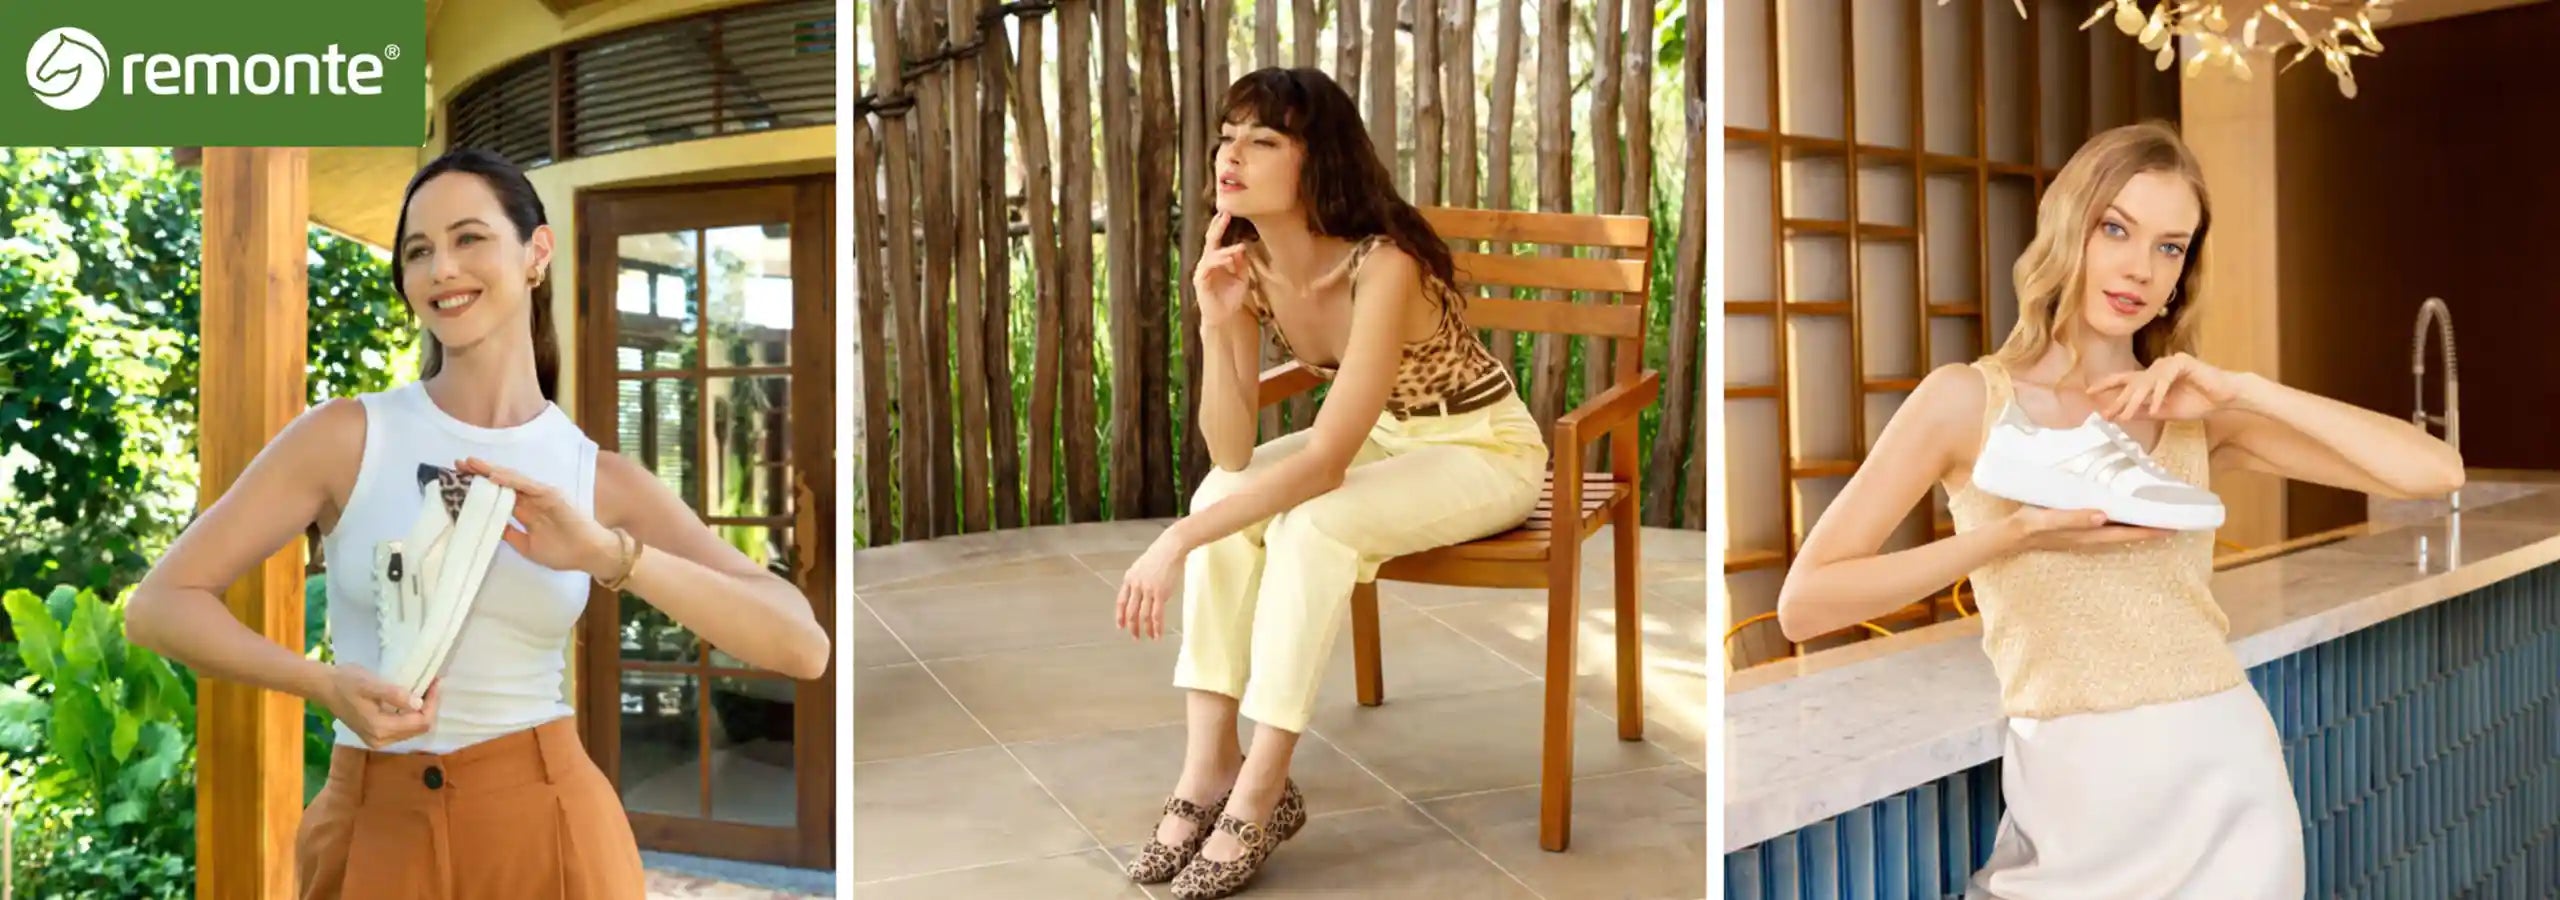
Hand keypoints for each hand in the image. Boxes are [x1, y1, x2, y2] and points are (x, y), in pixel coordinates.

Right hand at [323, 665, 440, 748]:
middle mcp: (380, 740)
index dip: (433, 703)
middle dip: (430, 707)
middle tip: (433, 684)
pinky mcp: (375, 736)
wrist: (324, 687)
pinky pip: (402, 729)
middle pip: (419, 729)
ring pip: (412, 730)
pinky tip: (412, 700)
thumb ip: (394, 695)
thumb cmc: (346, 682)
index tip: (436, 682)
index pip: (420, 722)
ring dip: (422, 712)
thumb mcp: (371, 684)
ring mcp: (377, 740)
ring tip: (426, 690)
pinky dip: (411, 716)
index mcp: (380, 729)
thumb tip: (418, 704)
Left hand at [457, 457, 620, 578]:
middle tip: (458, 465)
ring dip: (491, 471)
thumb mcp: (527, 546)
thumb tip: (489, 526)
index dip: (480, 488)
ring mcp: (541, 495)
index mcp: (526, 510)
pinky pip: (527, 485)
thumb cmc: (563, 552)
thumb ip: (510, 534)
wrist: (590, 554)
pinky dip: (510, 480)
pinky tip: (493, 475)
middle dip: (480, 473)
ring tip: (471, 465)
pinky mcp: (551, 495)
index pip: (499, 495)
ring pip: (512, 479)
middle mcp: (532, 499)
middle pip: (502, 482)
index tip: (459, 482)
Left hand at [1113, 531, 1187, 639]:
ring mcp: (1147, 590)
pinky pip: (1156, 615)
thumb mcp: (1142, 566)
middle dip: (1132, 626)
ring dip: (1145, 629)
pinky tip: (1158, 634)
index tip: (1120, 626)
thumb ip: (1139, 580)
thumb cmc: (1160, 555)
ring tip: (1148, 637)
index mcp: (1129, 578)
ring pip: (1143, 616)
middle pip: (1130, 611)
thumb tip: (1141, 593)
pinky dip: (1157, 627)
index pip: (1121, 602)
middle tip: (1135, 637)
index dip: (1120, 615)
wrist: (1171, 547)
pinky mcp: (1160, 593)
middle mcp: (1136, 586)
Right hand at [1192, 211, 1251, 328]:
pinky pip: (1209, 267)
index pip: (1217, 239)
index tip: (1228, 213)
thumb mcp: (1242, 278)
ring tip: (1238, 248)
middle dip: (1216, 227)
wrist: (1224, 317)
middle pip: (1210, 240)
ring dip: (1225, 251)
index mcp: (1216, 260)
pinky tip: (1228, 261)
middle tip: (1224, 214)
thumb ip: (1242, 263)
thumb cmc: (1231, 298)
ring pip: (1211, 254)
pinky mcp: (1200, 281)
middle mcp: (1207, 262)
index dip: (1221, 226)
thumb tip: (1241, 247)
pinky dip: (1219, 262)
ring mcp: (1202, 271)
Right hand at [2005, 505, 2172, 551]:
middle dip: (2151, 528)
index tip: (2173, 526)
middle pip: (2130, 533)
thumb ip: (2075, 518)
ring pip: (2121, 530)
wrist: (2012, 534)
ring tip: (2157, 517)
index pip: (2127, 532)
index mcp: (2090, 534)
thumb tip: (2104, 516)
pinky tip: (2125, 512)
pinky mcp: (2080, 528)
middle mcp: (2093, 536)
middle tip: (2175, 519)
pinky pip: (2110, 525)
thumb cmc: (2030, 524)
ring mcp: (2086, 534)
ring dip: (2139, 525)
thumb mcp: (2049, 519)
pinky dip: (2123, 519)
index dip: (2150, 530)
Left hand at [2091, 353, 2244, 421]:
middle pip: (2132, 383)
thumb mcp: (2164, 412)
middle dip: (2119, 400)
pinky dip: (2159, 394)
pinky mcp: (2183, 362)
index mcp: (2152, 379)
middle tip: (2108, 414)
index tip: (2089, 393)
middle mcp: (2157, 368)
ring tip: (2126, 416)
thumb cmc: (2197, 402)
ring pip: (2146, 381)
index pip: (2125, 380)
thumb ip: (2143, 411)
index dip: (2107, 384)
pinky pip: (2165, 379)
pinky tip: (2155, 409)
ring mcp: (2169, 363)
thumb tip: (2120, 416)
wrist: (2224, 397)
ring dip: (2135, 401)